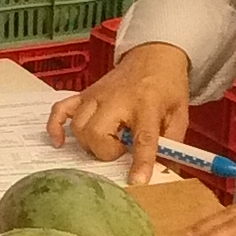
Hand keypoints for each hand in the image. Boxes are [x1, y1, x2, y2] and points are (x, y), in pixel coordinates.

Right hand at [47, 43, 194, 183]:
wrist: (154, 54)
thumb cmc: (167, 85)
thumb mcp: (179, 114)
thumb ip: (172, 144)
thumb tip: (165, 174)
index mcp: (147, 104)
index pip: (143, 137)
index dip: (140, 162)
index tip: (137, 181)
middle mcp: (117, 99)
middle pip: (97, 133)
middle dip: (106, 151)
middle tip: (120, 150)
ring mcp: (97, 95)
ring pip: (78, 127)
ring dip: (89, 143)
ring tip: (106, 142)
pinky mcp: (85, 93)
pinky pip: (60, 110)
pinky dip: (56, 127)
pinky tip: (60, 142)